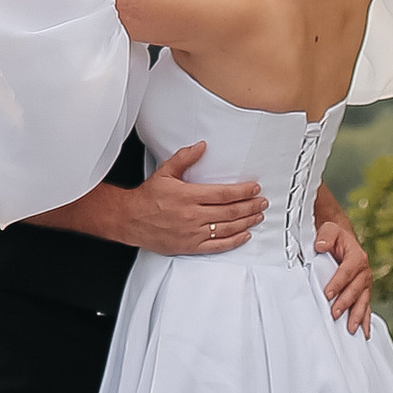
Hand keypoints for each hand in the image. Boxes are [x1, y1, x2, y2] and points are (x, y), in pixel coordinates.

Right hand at [115, 138, 264, 254]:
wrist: (131, 219)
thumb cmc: (148, 197)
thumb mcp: (165, 172)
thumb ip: (184, 158)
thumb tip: (201, 146)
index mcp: (188, 196)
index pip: (223, 193)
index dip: (242, 191)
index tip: (254, 189)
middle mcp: (192, 215)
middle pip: (229, 211)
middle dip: (249, 206)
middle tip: (262, 202)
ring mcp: (192, 232)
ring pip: (227, 228)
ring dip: (246, 222)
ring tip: (257, 216)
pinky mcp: (190, 246)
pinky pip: (217, 246)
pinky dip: (234, 241)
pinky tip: (244, 235)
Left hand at [313, 186, 373, 336]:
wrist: (343, 240)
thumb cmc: (334, 236)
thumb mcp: (329, 230)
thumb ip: (326, 236)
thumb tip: (320, 246)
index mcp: (356, 256)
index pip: (347, 271)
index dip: (337, 283)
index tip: (327, 294)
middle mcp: (364, 271)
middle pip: (355, 289)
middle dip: (345, 302)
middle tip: (334, 313)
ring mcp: (365, 283)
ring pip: (362, 301)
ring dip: (357, 315)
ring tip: (351, 329)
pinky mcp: (363, 292)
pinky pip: (365, 307)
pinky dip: (365, 320)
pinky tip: (364, 333)